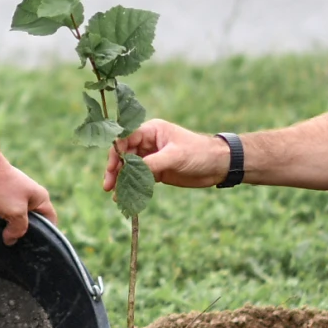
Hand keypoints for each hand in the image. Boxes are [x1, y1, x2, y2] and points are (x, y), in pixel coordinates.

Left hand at [0, 158, 57, 244]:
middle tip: (15, 247)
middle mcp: (29, 198)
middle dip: (23, 234)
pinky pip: (2, 215)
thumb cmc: (1, 186)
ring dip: (7, 229)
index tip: (35, 249)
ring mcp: (14, 197)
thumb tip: (11, 240)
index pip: (50, 221)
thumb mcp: (15, 212)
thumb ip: (18, 229)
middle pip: (32, 222)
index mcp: (40, 198)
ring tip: (1, 240)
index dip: (46, 236)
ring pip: (14, 219)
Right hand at [105, 119, 229, 189]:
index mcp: (152, 130)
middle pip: (125, 154)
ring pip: (130, 168)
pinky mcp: (157, 172)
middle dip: (116, 169)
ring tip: (115, 195)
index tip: (112, 168)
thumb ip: (152, 163)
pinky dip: (132, 187)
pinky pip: (140, 179)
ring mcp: (153, 157)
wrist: (218, 165)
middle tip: (109, 186)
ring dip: (122, 180)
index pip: (126, 138)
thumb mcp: (174, 156)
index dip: (117, 152)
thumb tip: (130, 173)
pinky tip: (125, 197)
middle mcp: (149, 142)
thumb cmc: (198, 153)